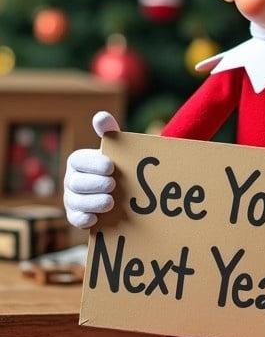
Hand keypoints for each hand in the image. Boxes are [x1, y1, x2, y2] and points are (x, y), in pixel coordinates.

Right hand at [63, 111, 120, 228]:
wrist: (121, 190)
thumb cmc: (115, 165)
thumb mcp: (114, 148)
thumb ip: (109, 132)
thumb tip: (101, 116)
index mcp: (77, 161)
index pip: (79, 161)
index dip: (94, 164)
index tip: (111, 166)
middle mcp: (71, 180)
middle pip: (77, 183)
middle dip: (95, 184)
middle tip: (113, 185)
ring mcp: (72, 199)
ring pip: (77, 202)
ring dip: (93, 202)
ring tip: (110, 202)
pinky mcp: (76, 216)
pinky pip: (75, 219)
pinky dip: (84, 219)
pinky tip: (95, 219)